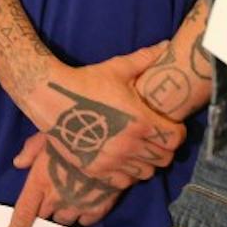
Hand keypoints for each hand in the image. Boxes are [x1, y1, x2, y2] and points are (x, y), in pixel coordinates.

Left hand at [6, 132, 122, 226]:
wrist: (112, 140)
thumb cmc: (74, 132)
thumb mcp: (47, 132)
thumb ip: (31, 150)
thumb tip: (19, 162)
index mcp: (40, 181)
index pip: (24, 212)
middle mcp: (57, 198)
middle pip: (44, 216)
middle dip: (43, 209)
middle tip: (48, 197)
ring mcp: (78, 205)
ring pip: (65, 220)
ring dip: (63, 211)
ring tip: (69, 197)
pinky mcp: (99, 207)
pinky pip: (87, 220)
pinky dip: (84, 214)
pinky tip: (86, 203)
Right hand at [31, 46, 185, 185]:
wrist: (50, 97)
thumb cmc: (86, 81)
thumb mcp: (117, 68)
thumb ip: (145, 58)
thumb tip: (166, 44)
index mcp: (140, 121)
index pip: (176, 139)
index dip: (176, 131)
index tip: (168, 124)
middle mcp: (130, 145)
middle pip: (164, 158)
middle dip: (164, 147)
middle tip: (154, 135)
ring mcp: (113, 161)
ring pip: (147, 172)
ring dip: (147, 161)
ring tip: (138, 147)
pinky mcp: (97, 170)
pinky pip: (125, 181)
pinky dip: (127, 172)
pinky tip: (121, 158)